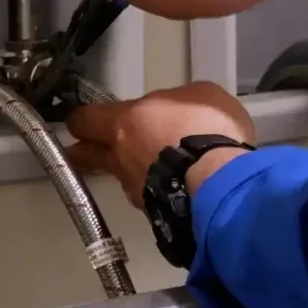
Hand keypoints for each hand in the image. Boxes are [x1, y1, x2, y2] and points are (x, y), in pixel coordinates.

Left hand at [65, 82, 257, 210]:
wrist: (224, 183)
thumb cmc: (209, 129)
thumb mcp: (199, 94)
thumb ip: (173, 102)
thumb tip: (168, 112)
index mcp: (124, 122)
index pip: (84, 119)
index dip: (85, 118)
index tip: (92, 117)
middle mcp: (120, 157)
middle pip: (84, 155)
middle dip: (85, 151)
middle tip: (93, 148)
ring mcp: (134, 188)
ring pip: (119, 177)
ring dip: (131, 171)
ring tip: (157, 169)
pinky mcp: (153, 213)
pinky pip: (148, 195)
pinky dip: (157, 190)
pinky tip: (178, 187)